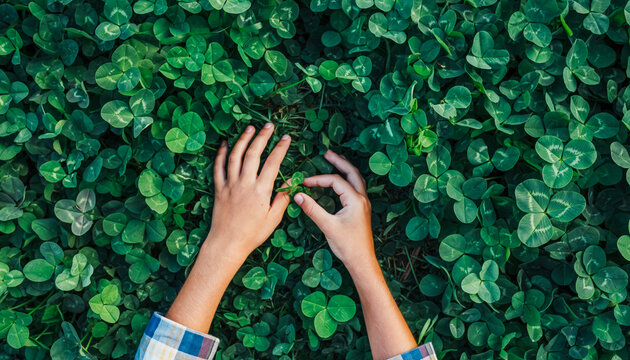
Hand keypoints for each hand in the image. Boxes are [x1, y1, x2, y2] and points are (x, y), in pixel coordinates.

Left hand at [206, 123, 291, 260]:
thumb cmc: (252, 234)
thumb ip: (281, 199)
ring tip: (250, 128)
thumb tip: (287, 184)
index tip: (286, 138)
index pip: (273, 163)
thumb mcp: (272, 219)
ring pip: (235, 156)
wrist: (227, 244)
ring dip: (243, 140)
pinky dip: (221, 154)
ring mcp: (230, 185)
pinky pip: (218, 167)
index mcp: (261, 191)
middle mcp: (244, 184)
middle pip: (253, 154)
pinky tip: (226, 143)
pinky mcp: (218, 189)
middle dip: (262, 137)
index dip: (280, 148)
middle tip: (269, 126)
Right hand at [293, 150, 374, 269]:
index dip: (318, 179)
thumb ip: (312, 209)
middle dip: (339, 162)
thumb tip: (298, 195)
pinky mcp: (361, 209)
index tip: (304, 183)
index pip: (335, 181)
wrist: (362, 261)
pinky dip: (347, 180)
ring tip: (334, 160)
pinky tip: (339, 181)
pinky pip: (355, 188)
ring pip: (356, 179)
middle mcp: (362, 198)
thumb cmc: (347, 246)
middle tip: (326, 153)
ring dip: (345, 169)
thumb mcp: (327, 226)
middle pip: (352, 172)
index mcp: (356, 200)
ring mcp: (363, 204)